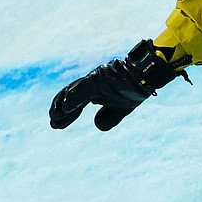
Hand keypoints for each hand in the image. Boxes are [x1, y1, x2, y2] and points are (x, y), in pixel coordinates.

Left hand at [49, 40, 189, 130]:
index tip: (57, 125)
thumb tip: (97, 126)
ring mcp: (95, 78)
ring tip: (54, 119)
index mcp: (94, 88)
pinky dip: (74, 98)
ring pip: (72, 91)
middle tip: (53, 124)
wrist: (148, 75)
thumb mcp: (121, 108)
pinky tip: (66, 108)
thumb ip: (109, 117)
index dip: (64, 113)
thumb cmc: (136, 87)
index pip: (73, 100)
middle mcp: (91, 82)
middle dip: (58, 111)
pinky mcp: (100, 78)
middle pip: (68, 95)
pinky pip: (85, 88)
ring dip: (61, 106)